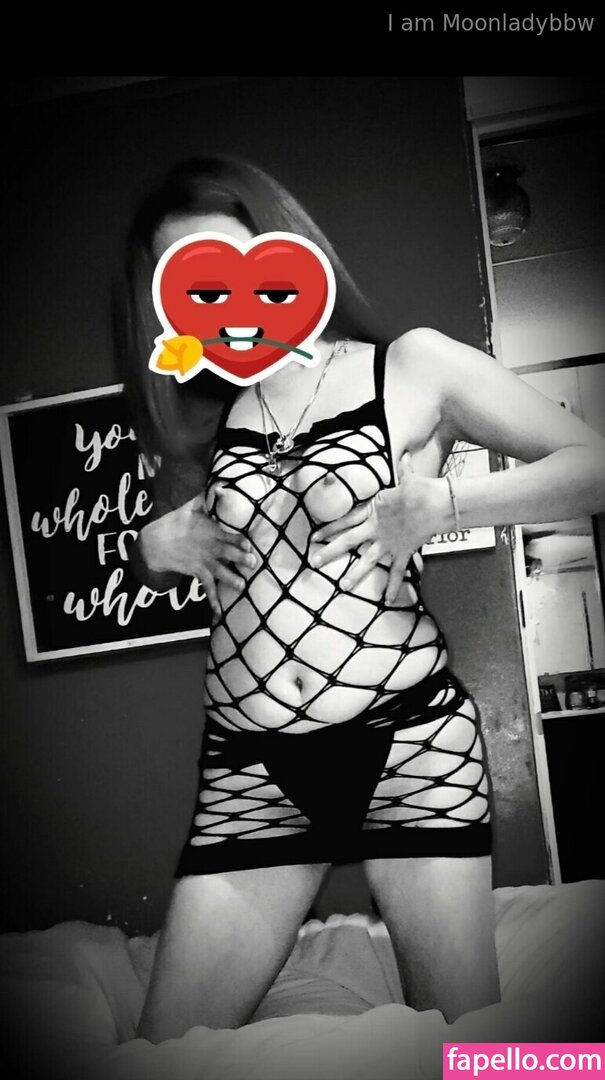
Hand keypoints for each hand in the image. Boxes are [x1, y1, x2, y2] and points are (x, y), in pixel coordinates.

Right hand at [139, 493, 254, 616]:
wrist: (156, 543)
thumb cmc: (177, 522)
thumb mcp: (191, 506)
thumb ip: (207, 496)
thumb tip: (221, 484)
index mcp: (210, 532)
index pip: (227, 536)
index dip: (237, 540)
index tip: (248, 544)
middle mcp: (209, 548)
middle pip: (227, 554)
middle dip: (239, 559)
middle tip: (252, 563)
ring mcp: (204, 563)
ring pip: (220, 572)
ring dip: (231, 579)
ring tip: (241, 586)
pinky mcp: (198, 573)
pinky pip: (207, 589)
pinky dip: (213, 602)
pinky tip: (220, 614)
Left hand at [309, 453, 447, 603]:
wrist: (438, 502)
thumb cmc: (422, 489)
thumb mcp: (408, 479)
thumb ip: (403, 471)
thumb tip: (406, 457)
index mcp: (373, 511)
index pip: (345, 520)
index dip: (329, 528)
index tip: (314, 536)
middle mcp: (376, 529)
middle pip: (348, 541)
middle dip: (330, 552)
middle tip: (314, 562)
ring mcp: (389, 542)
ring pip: (368, 560)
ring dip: (355, 574)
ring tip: (343, 586)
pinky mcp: (403, 551)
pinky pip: (398, 571)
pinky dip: (395, 587)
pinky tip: (388, 601)